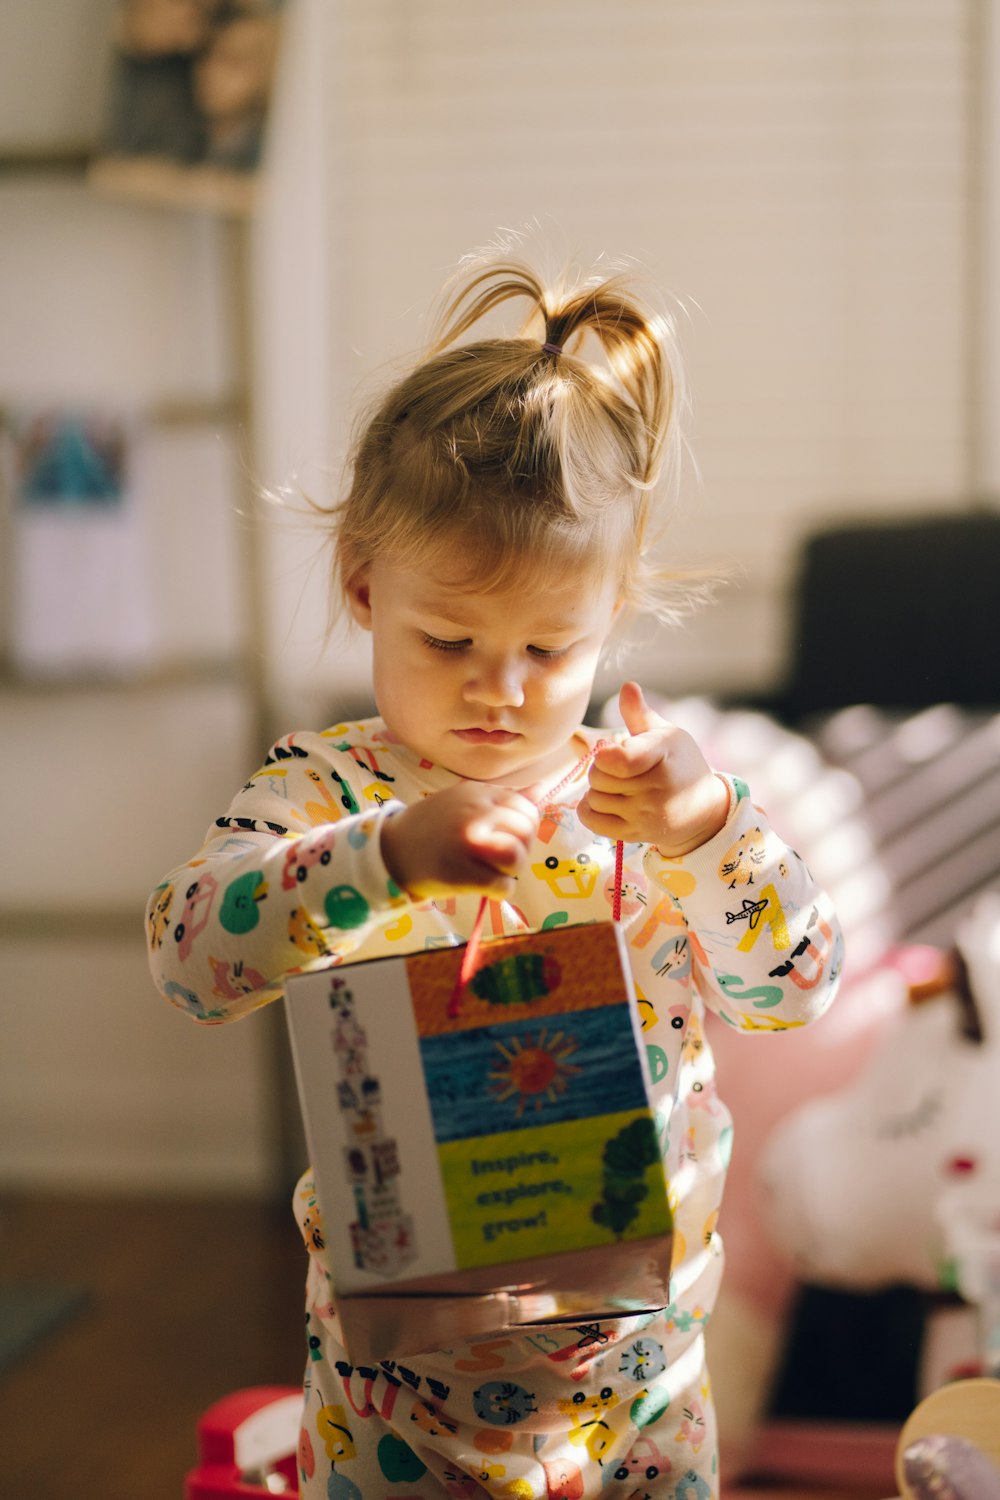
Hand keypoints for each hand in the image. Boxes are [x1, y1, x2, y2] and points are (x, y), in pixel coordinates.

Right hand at [380, 781, 540, 900]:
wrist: (392, 851)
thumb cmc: (434, 827)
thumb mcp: (465, 801)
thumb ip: (503, 798)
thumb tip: (543, 788)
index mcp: (478, 793)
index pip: (526, 809)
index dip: (523, 828)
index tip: (505, 837)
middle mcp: (474, 814)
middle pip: (525, 833)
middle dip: (519, 850)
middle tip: (497, 858)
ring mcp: (466, 843)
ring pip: (516, 858)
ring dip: (510, 871)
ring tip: (491, 871)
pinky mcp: (460, 872)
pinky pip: (502, 886)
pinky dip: (499, 891)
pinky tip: (483, 887)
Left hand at [577, 681, 729, 856]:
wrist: (703, 809)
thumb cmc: (680, 764)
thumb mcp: (667, 735)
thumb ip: (641, 714)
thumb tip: (627, 686)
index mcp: (663, 755)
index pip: (620, 759)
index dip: (605, 753)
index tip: (611, 749)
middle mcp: (657, 788)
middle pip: (599, 777)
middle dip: (601, 769)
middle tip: (617, 768)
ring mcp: (646, 814)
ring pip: (594, 798)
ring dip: (597, 790)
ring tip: (616, 785)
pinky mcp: (636, 834)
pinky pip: (593, 821)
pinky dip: (589, 809)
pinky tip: (602, 801)